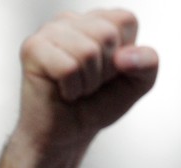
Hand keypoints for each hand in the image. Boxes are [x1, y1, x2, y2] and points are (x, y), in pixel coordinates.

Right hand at [15, 9, 158, 152]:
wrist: (69, 135)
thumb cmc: (97, 104)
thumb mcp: (137, 84)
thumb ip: (148, 63)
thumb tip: (126, 56)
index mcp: (98, 21)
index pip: (125, 20)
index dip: (125, 55)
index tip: (110, 72)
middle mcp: (71, 19)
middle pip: (107, 34)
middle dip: (105, 70)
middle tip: (90, 83)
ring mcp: (49, 31)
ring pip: (87, 51)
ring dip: (88, 82)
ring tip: (77, 88)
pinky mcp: (33, 48)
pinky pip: (68, 67)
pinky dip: (72, 89)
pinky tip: (63, 91)